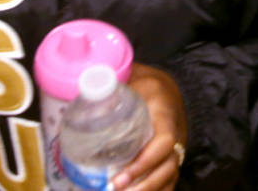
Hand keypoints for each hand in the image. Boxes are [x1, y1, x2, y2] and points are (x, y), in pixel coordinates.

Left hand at [112, 64, 187, 190]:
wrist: (168, 90)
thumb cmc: (146, 84)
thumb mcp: (133, 78)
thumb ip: (111, 88)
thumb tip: (81, 96)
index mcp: (164, 111)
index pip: (163, 140)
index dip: (144, 161)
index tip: (121, 176)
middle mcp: (176, 133)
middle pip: (168, 165)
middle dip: (144, 183)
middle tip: (115, 190)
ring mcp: (177, 147)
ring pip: (170, 176)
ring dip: (148, 189)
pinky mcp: (172, 158)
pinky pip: (169, 180)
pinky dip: (156, 190)